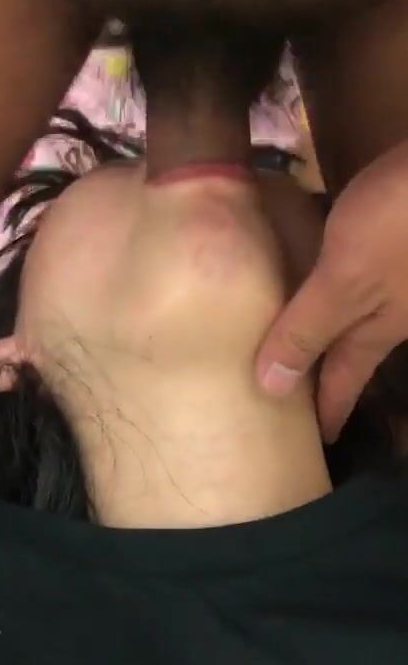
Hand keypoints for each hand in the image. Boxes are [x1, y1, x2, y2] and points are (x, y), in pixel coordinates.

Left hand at [256, 140, 407, 442]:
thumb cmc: (400, 222)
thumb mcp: (345, 282)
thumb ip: (309, 327)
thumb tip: (270, 388)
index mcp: (379, 326)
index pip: (346, 378)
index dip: (330, 409)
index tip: (319, 441)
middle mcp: (394, 307)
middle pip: (356, 347)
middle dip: (331, 371)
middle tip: (303, 395)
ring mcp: (399, 273)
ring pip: (360, 309)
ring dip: (333, 325)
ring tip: (305, 335)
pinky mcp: (396, 234)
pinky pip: (360, 269)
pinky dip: (335, 278)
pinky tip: (320, 263)